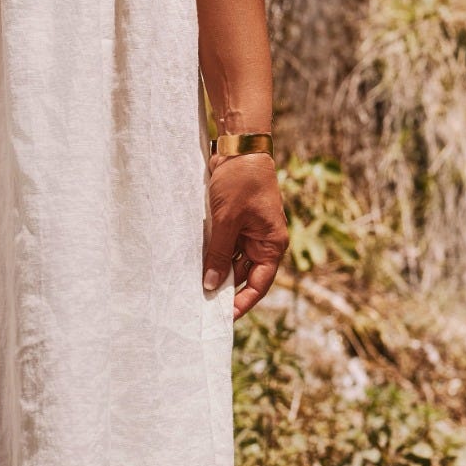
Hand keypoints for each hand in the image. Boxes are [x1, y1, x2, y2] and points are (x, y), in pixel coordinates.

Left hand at [204, 151, 287, 317]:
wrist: (239, 146)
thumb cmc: (241, 181)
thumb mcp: (227, 220)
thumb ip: (218, 253)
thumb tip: (210, 285)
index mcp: (272, 244)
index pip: (258, 284)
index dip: (241, 303)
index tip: (223, 319)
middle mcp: (263, 242)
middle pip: (244, 276)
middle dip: (224, 289)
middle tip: (200, 307)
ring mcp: (249, 232)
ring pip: (231, 261)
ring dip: (215, 270)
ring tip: (193, 288)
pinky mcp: (235, 222)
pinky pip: (224, 245)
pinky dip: (211, 253)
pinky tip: (194, 264)